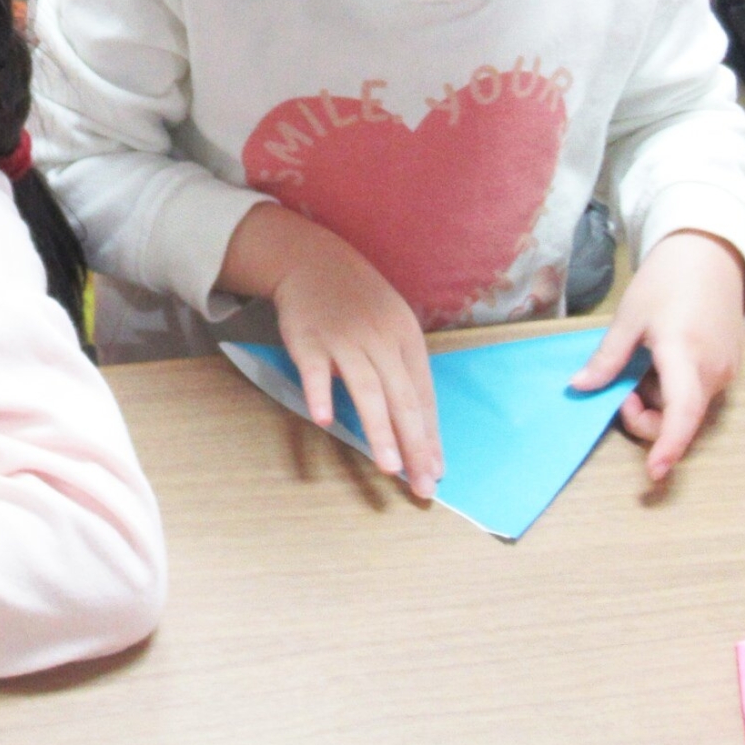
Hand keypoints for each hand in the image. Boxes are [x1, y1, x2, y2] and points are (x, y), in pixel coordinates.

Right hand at [268, 220, 441, 499]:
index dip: (430, 436)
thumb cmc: (359, 302)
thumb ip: (403, 370)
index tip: (435, 472)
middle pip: (401, 398)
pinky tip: (324, 419)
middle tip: (420, 483)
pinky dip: (321, 393)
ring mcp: (344, 339)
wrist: (314, 261)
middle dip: (414, 444)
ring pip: (366, 389)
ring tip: (387, 466)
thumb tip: (419, 424)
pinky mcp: (309, 339)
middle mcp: (381, 339)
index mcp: (407, 339)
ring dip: (379, 429)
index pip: (423, 396)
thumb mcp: (392, 326)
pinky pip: (316, 370)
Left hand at [572, 228, 744, 480]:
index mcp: (686, 356)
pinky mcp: (728, 369)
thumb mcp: (630, 317)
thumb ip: (608, 358)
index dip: (668, 445)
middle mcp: (713, 372)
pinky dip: (673, 391)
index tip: (654, 472)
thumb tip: (579, 387)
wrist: (710, 256)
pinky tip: (660, 362)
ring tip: (641, 365)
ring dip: (659, 402)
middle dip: (647, 419)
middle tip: (622, 392)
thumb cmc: (666, 281)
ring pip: (687, 408)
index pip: (682, 413)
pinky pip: (696, 394)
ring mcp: (725, 373)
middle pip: (681, 419)